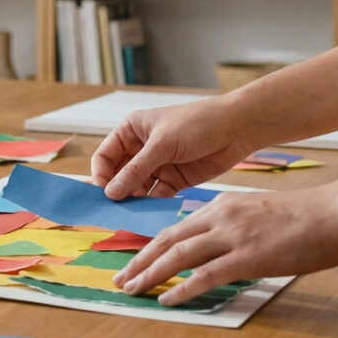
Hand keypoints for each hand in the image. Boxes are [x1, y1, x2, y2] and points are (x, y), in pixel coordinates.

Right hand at [91, 96, 259, 199]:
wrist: (237, 129)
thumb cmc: (197, 123)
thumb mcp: (162, 144)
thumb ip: (135, 170)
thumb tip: (110, 193)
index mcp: (130, 131)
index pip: (105, 157)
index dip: (101, 175)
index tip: (103, 194)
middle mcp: (140, 149)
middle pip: (118, 176)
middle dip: (115, 192)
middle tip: (112, 211)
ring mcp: (157, 166)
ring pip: (136, 189)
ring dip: (133, 201)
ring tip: (130, 215)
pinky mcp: (173, 181)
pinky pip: (154, 197)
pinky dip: (151, 205)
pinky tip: (149, 213)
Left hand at [111, 184, 337, 305]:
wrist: (336, 213)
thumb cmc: (306, 217)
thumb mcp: (258, 213)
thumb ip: (234, 226)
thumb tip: (218, 247)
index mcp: (222, 206)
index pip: (176, 227)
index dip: (150, 246)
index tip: (133, 261)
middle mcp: (220, 217)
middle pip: (167, 240)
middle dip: (139, 261)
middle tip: (120, 279)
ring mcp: (233, 236)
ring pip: (178, 256)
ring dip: (150, 274)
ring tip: (132, 290)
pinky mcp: (248, 257)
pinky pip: (205, 276)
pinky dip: (182, 289)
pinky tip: (166, 300)